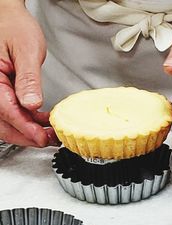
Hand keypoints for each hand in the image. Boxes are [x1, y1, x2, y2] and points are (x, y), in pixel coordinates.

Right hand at [0, 0, 57, 146]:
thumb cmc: (13, 26)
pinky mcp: (0, 93)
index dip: (25, 127)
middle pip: (3, 123)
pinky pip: (10, 113)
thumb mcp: (26, 50)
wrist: (8, 18)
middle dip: (26, 136)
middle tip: (47, 140)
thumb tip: (31, 104)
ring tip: (48, 133)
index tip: (41, 138)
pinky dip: (25, 121)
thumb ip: (28, 79)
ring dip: (27, 131)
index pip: (6, 111)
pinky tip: (40, 121)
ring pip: (6, 122)